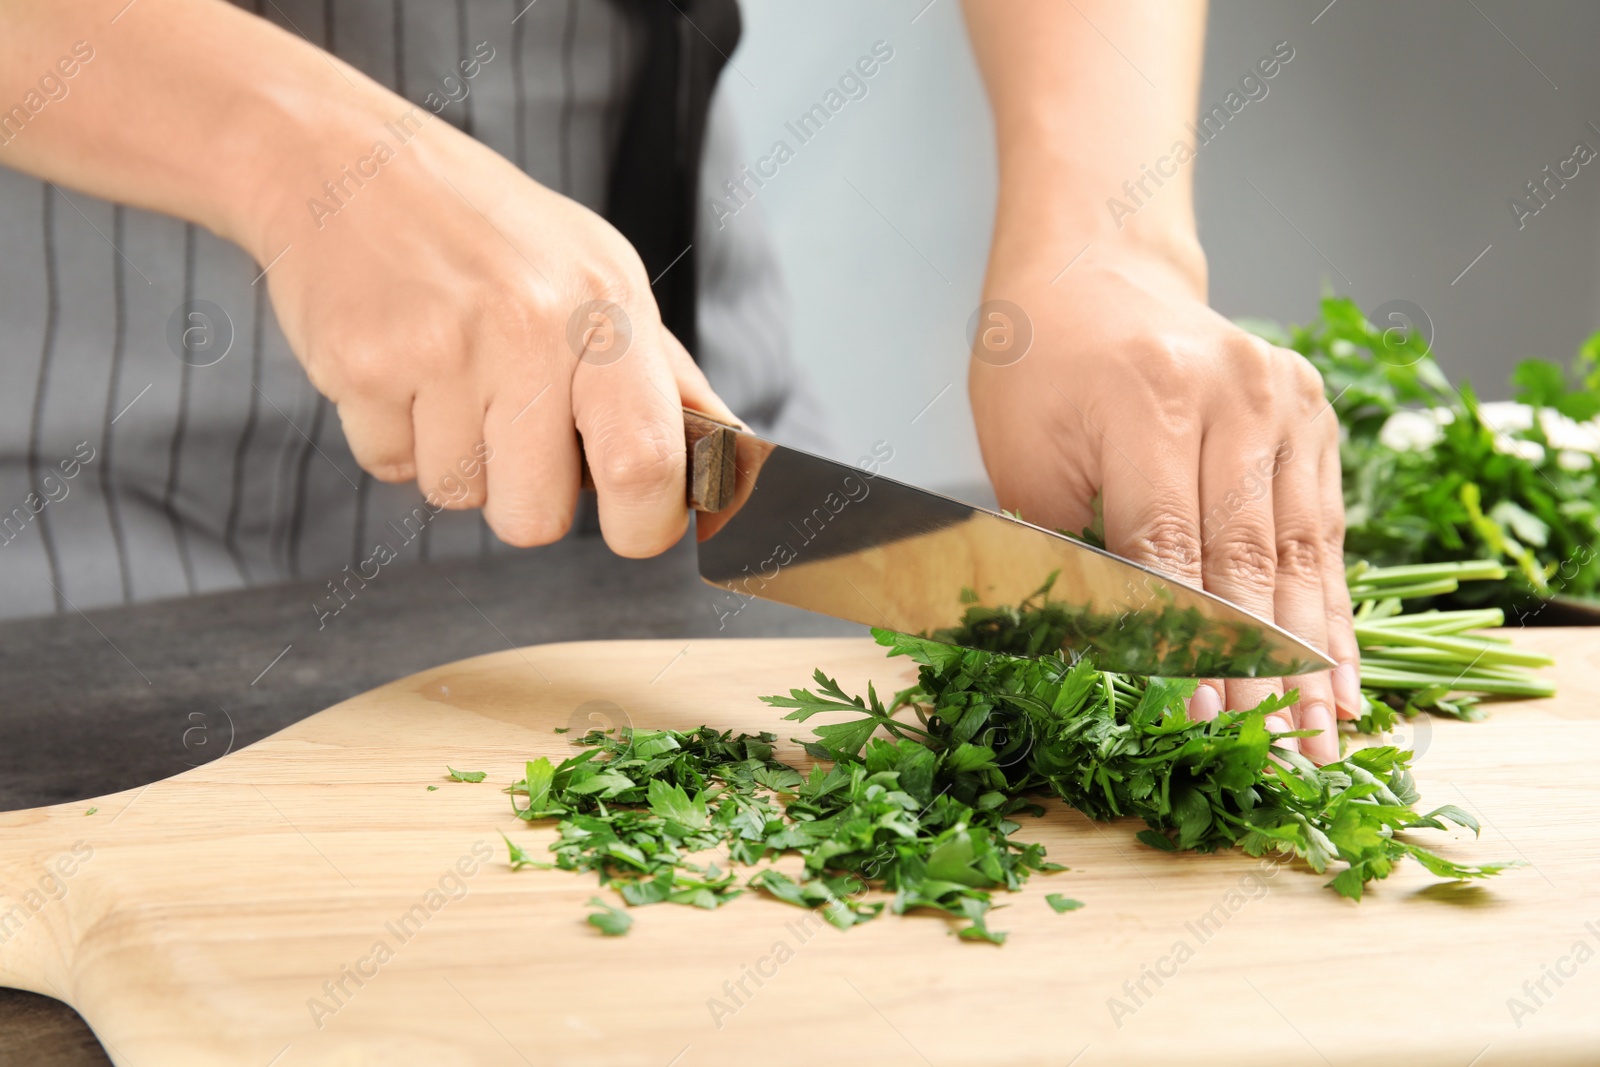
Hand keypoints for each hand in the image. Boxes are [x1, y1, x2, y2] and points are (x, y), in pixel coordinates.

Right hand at [243, 87, 736, 555]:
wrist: (343, 158)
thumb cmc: (490, 229)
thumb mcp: (600, 275)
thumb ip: (666, 378)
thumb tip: (735, 462)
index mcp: (606, 308)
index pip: (646, 463)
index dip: (646, 523)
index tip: (636, 523)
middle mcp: (529, 325)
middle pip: (538, 517)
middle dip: (529, 498)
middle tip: (515, 426)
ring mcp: (440, 346)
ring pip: (460, 497)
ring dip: (457, 459)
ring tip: (451, 373)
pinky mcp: (361, 364)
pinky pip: (391, 467)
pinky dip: (396, 436)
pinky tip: (400, 364)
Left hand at [969, 247, 1359, 763]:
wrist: (1094, 274)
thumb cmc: (1037, 370)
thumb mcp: (1023, 457)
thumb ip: (1063, 555)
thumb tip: (1095, 666)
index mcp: (1149, 398)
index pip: (1172, 545)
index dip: (1188, 641)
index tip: (1203, 718)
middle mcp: (1234, 392)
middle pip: (1249, 555)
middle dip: (1262, 666)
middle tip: (1278, 751)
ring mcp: (1285, 397)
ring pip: (1302, 549)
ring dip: (1313, 653)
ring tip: (1323, 736)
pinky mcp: (1314, 412)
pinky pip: (1324, 526)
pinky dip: (1331, 606)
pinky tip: (1343, 673)